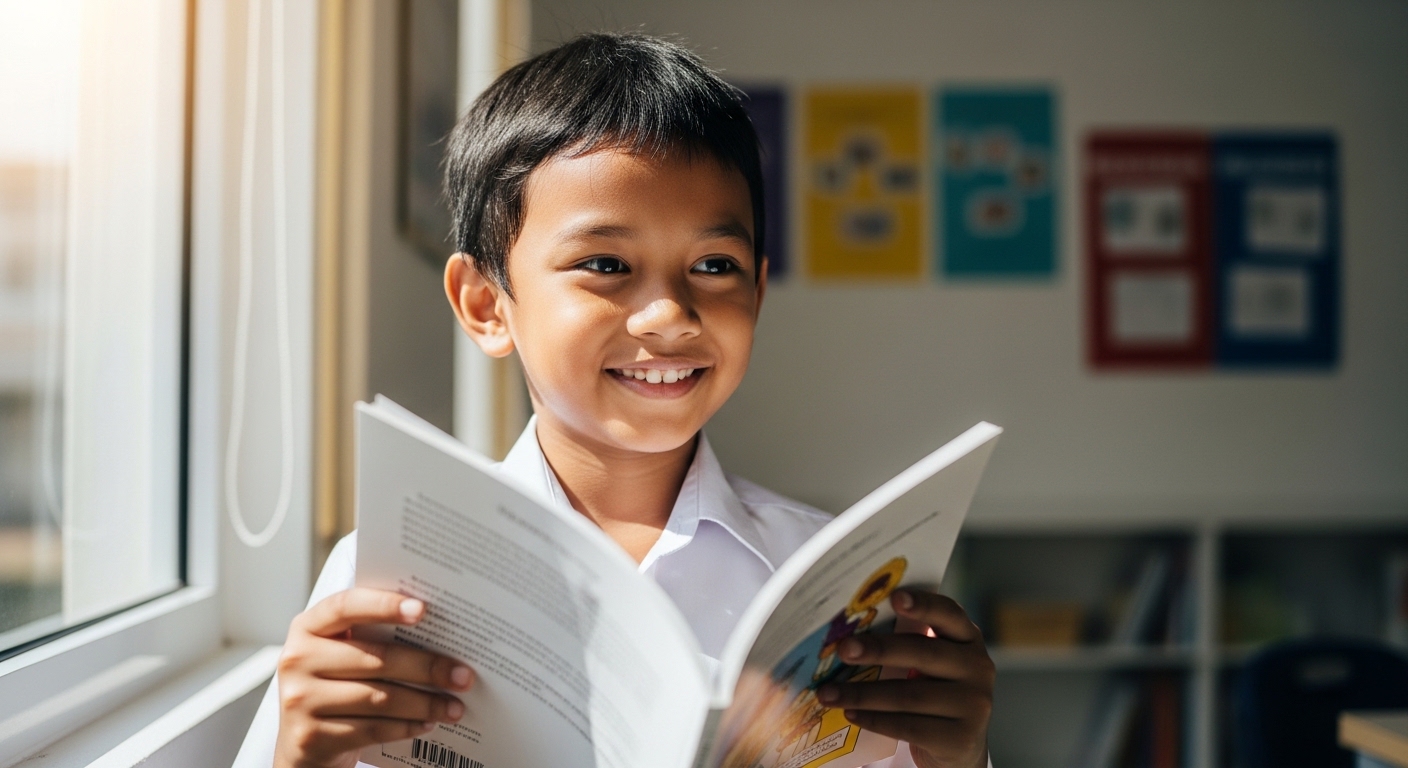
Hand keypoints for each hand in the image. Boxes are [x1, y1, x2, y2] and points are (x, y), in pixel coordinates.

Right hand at [274, 588, 475, 767]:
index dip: (384, 605)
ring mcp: (300, 701)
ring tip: (454, 706)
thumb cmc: (334, 685)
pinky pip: (372, 730)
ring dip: (425, 703)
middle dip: (427, 667)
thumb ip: (373, 636)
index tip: (423, 609)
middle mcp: (297, 660)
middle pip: (375, 658)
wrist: (301, 741)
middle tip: (464, 675)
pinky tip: (427, 723)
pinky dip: (406, 727)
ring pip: (379, 698)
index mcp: (308, 627)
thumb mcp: (341, 653)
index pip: (347, 606)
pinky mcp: (311, 737)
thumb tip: (441, 631)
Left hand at [816, 590, 992, 767]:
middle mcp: (978, 667)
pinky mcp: (961, 738)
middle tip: (844, 649)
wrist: (961, 744)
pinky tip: (850, 715)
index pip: (948, 613)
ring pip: (909, 695)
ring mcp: (974, 704)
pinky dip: (874, 720)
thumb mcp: (932, 663)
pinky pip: (909, 726)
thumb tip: (849, 630)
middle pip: (923, 653)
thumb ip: (909, 642)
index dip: (923, 604)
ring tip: (828, 694)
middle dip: (878, 650)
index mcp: (968, 638)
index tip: (894, 597)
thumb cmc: (935, 691)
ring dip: (862, 694)